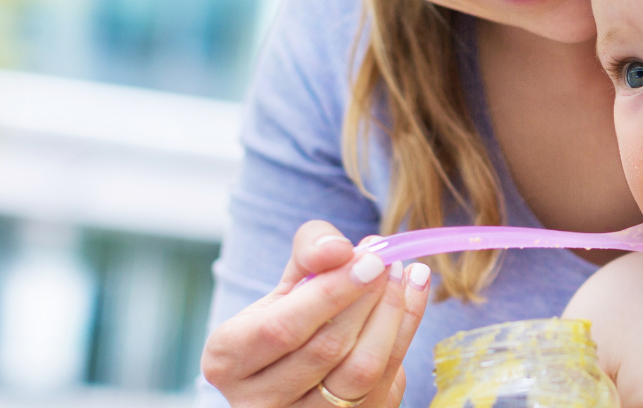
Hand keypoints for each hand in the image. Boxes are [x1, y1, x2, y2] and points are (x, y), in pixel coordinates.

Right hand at [202, 221, 431, 407]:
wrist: (307, 361)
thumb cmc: (294, 312)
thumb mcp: (288, 278)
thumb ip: (309, 251)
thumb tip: (338, 250)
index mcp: (227, 359)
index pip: (281, 327)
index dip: (330, 292)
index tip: (368, 257)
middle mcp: (258, 402)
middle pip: (325, 349)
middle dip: (366, 298)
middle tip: (388, 261)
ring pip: (360, 370)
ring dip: (392, 314)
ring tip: (406, 273)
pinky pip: (386, 378)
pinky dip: (406, 330)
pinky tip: (414, 293)